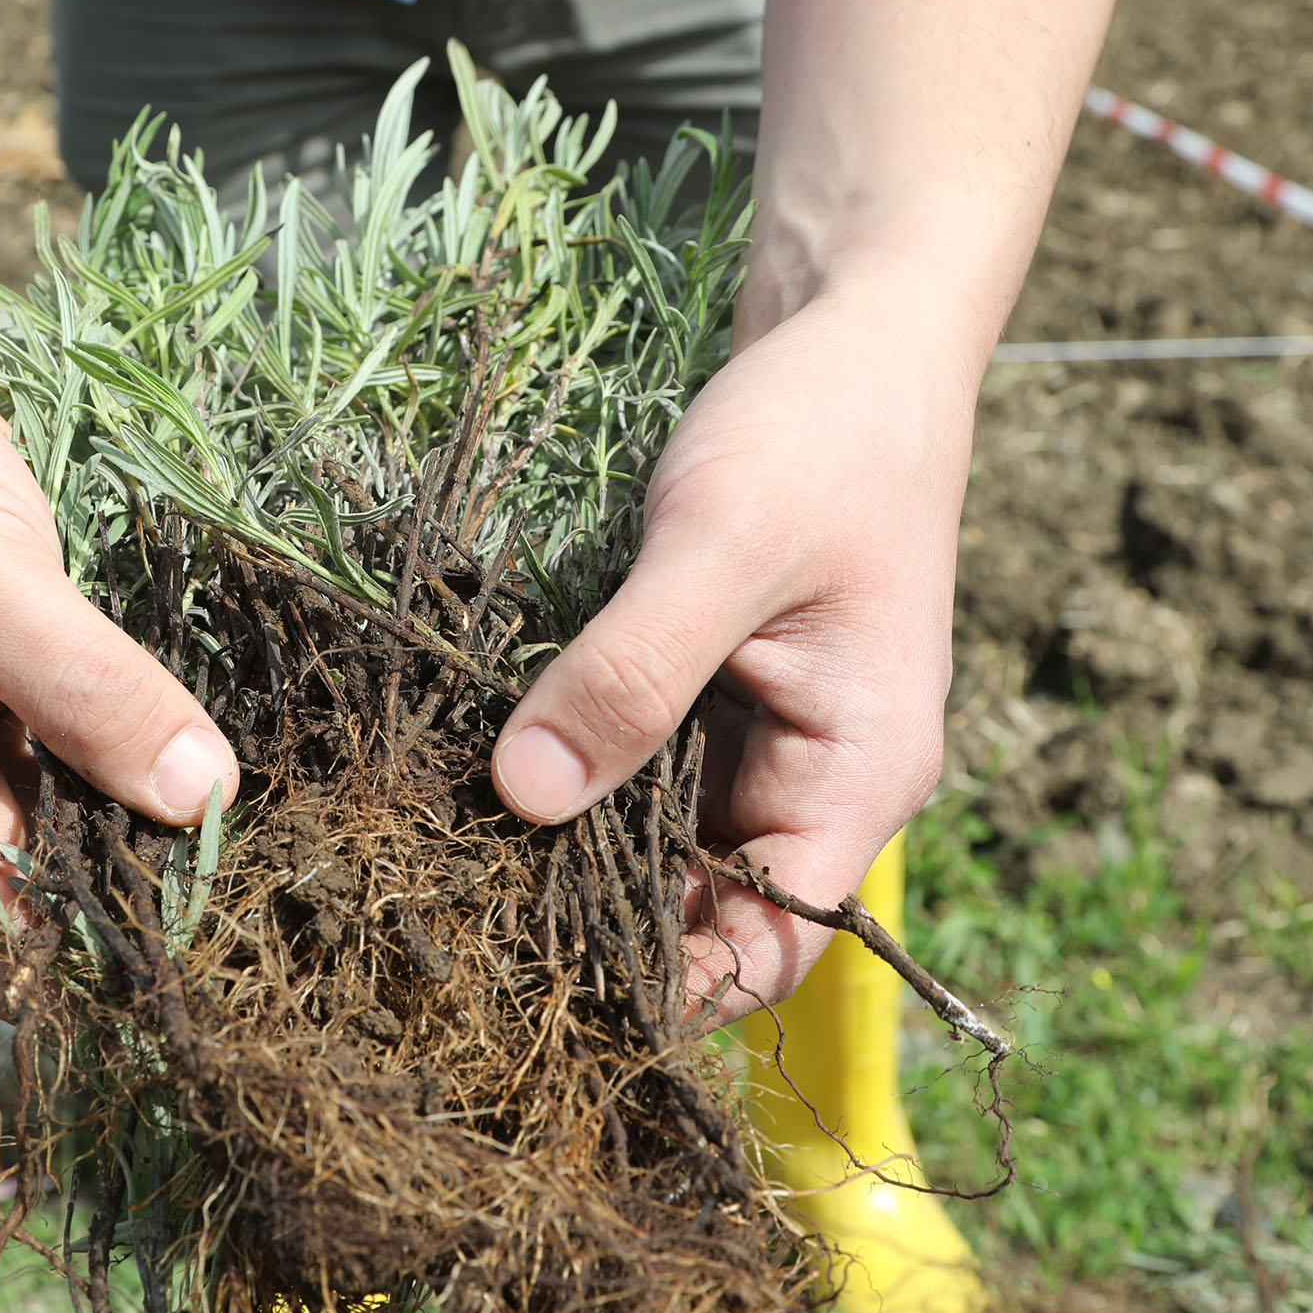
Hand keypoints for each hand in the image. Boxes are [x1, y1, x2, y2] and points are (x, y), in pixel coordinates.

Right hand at [0, 334, 240, 1007]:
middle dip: (156, 910)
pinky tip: (246, 769)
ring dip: (169, 838)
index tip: (223, 964)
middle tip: (291, 909)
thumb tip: (202, 796)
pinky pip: (104, 766)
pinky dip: (162, 768)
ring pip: (91, 840)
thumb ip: (89, 689)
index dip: (101, 974)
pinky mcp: (25, 706)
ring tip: (292, 857)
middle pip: (54, 909)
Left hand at [487, 288, 971, 1016]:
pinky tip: (484, 770)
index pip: (770, 945)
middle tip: (457, 917)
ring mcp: (764, 739)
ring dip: (571, 845)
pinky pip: (637, 766)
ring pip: (659, 841)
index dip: (668, 983)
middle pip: (705, 906)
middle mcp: (819, 781)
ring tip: (449, 858)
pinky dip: (572, 772)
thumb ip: (628, 672)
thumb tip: (522, 799)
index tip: (538, 981)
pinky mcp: (712, 694)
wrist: (854, 329)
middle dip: (595, 918)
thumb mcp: (719, 543)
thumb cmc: (820, 430)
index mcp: (862, 776)